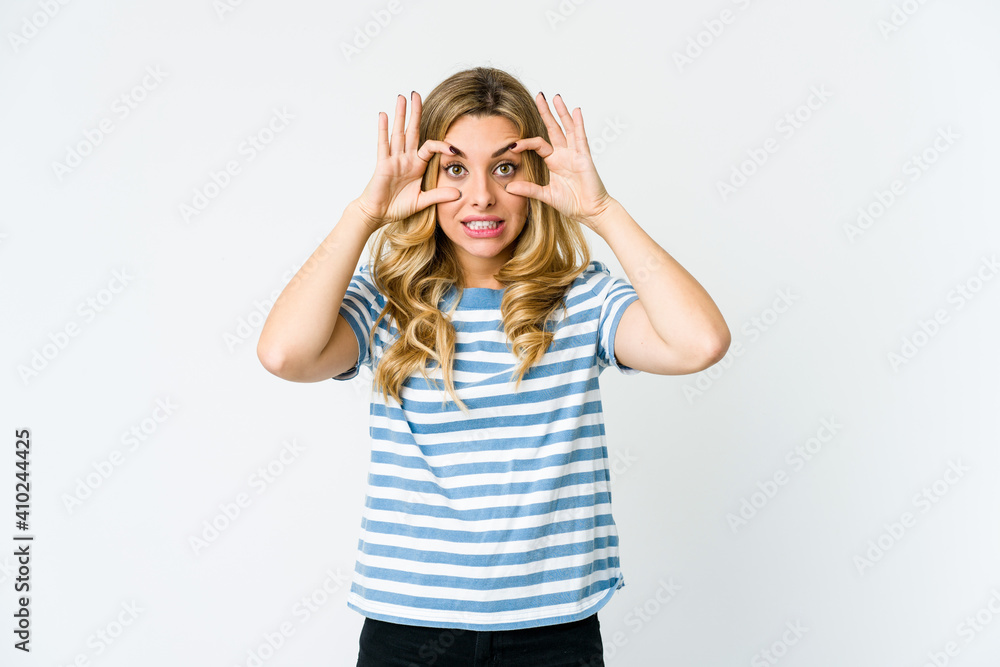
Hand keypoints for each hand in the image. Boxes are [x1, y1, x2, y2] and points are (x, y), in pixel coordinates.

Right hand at [354, 92, 459, 231]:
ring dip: (401, 115)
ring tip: (402, 97)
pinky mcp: (383, 164)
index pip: (430, 148)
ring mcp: (393, 159)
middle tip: (417, 95)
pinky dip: (383, 130)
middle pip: (412, 131)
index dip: (442, 145)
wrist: (379, 214)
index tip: (454, 148)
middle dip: (415, 113)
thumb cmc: (397, 207)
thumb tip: (459, 194)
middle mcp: (405, 158)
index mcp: (416, 165)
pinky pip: (383, 144)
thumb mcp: (422, 201)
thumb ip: (439, 196)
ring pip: (398, 133)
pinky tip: (384, 115)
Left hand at [504, 92, 614, 231]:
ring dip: (562, 112)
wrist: (590, 211)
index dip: (525, 143)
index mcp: (554, 162)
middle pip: (553, 128)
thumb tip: (509, 188)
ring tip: (556, 97)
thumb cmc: (572, 203)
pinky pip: (580, 137)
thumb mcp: (546, 195)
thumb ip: (528, 189)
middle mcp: (564, 154)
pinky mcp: (584, 157)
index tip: (512, 145)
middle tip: (539, 96)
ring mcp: (575, 153)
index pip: (537, 144)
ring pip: (567, 128)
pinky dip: (578, 124)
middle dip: (546, 112)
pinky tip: (576, 111)